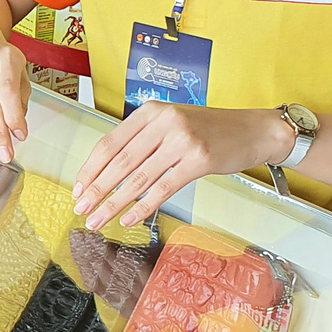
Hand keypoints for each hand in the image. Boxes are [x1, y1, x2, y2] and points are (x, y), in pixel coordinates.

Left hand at [73, 104, 293, 230]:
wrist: (253, 130)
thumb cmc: (209, 130)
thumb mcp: (171, 123)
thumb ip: (142, 139)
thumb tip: (107, 172)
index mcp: (150, 112)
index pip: (109, 143)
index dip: (90, 168)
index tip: (78, 188)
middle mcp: (164, 122)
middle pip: (120, 162)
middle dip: (96, 189)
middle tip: (81, 208)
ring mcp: (182, 140)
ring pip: (138, 178)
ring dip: (114, 203)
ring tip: (98, 219)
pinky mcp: (199, 160)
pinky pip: (163, 188)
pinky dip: (143, 206)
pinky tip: (129, 219)